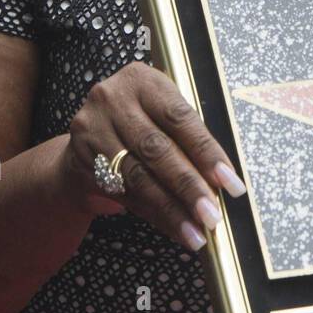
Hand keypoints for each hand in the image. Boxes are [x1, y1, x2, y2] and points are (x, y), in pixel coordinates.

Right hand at [62, 62, 246, 251]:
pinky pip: (124, 193)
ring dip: (171, 209)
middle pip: (157, 149)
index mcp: (142, 81)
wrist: (89, 134)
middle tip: (211, 215)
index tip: (230, 183)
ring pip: (138, 177)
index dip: (207, 153)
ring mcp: (93, 130)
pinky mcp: (82, 159)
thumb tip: (222, 181)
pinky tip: (174, 228)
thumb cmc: (141, 121)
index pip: (180, 118)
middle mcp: (113, 100)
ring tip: (196, 232)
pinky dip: (153, 214)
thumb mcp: (162, 111)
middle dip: (188, 186)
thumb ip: (188, 138)